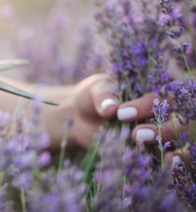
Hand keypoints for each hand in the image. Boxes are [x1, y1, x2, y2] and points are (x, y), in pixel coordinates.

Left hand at [66, 74, 185, 167]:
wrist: (81, 117)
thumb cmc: (92, 98)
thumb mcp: (94, 90)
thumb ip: (102, 96)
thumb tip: (110, 108)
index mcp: (148, 94)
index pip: (156, 99)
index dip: (143, 107)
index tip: (121, 114)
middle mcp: (159, 115)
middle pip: (174, 122)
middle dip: (161, 131)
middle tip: (136, 135)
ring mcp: (157, 135)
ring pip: (176, 142)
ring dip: (169, 148)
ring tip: (161, 157)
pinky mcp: (151, 152)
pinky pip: (168, 158)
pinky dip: (171, 163)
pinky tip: (166, 166)